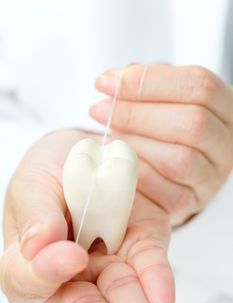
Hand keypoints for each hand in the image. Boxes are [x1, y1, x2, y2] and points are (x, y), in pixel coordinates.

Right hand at [0, 129, 173, 302]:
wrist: (90, 150)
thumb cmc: (54, 167)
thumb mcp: (35, 182)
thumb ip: (34, 215)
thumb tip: (38, 247)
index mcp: (34, 256)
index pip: (30, 282)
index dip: (46, 274)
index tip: (69, 256)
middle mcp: (74, 268)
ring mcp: (109, 257)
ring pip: (122, 293)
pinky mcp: (141, 242)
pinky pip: (150, 265)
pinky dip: (157, 282)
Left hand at [91, 64, 232, 225]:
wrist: (165, 172)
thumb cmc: (161, 129)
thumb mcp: (160, 100)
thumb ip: (145, 85)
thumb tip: (115, 81)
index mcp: (225, 110)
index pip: (199, 86)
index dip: (149, 80)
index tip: (106, 82)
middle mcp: (225, 145)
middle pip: (192, 122)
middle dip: (136, 114)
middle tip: (99, 110)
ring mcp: (209, 178)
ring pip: (179, 159)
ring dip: (134, 144)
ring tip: (107, 135)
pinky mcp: (188, 203)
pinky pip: (162, 191)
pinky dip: (134, 173)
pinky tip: (115, 161)